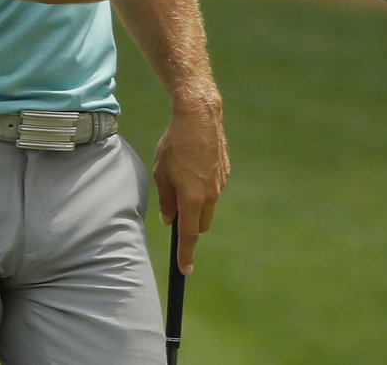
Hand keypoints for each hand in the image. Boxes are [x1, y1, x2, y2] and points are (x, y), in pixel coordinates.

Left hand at [151, 97, 228, 274]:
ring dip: (197, 203)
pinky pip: (214, 188)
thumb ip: (166, 200)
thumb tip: (169, 218)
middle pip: (201, 224)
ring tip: (182, 176)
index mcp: (192, 198)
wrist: (199, 116)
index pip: (188, 235)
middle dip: (190, 224)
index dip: (186, 254)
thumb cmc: (174, 144)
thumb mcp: (161, 173)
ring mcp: (221, 183)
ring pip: (208, 206)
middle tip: (174, 206)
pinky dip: (204, 186)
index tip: (185, 270)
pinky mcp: (226, 171)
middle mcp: (211, 194)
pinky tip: (194, 164)